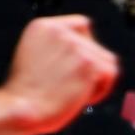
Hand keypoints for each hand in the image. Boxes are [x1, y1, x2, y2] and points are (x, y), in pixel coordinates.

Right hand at [3, 17, 119, 134]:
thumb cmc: (28, 93)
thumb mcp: (36, 56)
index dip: (86, 48)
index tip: (77, 66)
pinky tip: (82, 96)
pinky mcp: (88, 63)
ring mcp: (75, 45)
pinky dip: (102, 89)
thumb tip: (87, 50)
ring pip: (107, 60)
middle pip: (98, 47)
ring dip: (97, 80)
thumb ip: (58, 47)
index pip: (82, 25)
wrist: (24, 108)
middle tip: (69, 85)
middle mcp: (60, 31)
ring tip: (75, 91)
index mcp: (43, 26)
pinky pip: (111, 73)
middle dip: (90, 69)